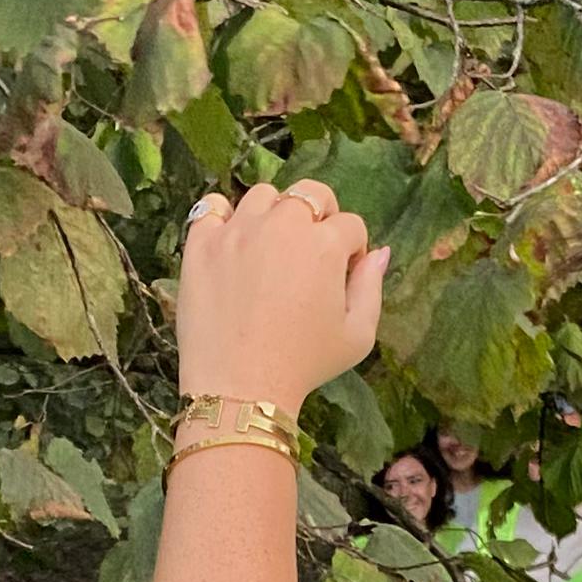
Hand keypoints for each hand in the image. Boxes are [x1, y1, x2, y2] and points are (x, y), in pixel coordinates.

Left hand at [178, 180, 390, 402]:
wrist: (240, 387)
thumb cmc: (304, 365)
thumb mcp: (358, 336)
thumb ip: (372, 287)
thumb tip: (380, 252)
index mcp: (325, 244)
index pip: (351, 225)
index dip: (351, 250)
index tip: (340, 276)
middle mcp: (282, 225)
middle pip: (310, 194)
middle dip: (320, 216)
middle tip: (310, 252)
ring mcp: (238, 231)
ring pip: (262, 194)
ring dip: (273, 213)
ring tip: (270, 247)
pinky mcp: (202, 244)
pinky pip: (210, 206)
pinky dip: (222, 217)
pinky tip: (231, 240)